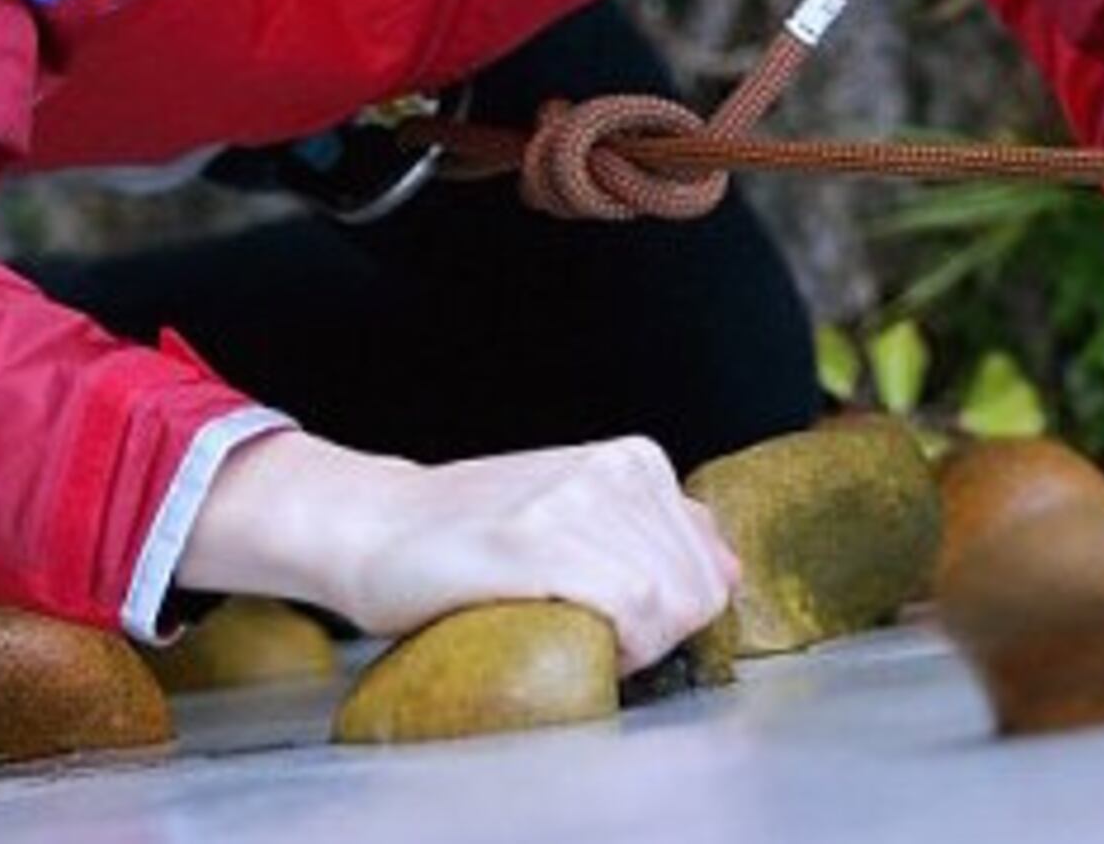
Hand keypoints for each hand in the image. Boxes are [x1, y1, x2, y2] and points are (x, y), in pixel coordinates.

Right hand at [179, 429, 738, 671]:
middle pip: (697, 591)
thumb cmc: (474, 536)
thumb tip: (729, 568)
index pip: (712, 569)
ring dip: (633, 643)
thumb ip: (653, 533)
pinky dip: (618, 643)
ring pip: (670, 603)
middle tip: (594, 638)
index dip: (674, 620)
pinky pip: (631, 607)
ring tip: (572, 631)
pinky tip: (569, 634)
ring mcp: (578, 499)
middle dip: (659, 637)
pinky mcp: (537, 539)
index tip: (623, 629)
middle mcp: (617, 469)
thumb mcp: (580, 513)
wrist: (374, 526)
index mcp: (636, 461)